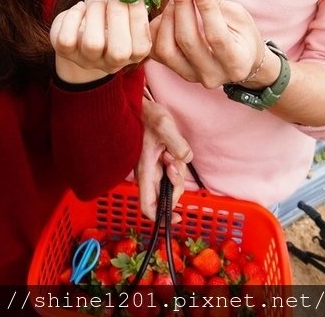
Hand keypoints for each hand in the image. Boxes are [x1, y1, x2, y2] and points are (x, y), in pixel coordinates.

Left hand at [50, 0, 151, 82]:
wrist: (81, 26)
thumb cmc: (109, 15)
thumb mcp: (124, 10)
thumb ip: (133, 2)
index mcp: (132, 55)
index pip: (142, 47)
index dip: (139, 19)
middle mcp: (111, 63)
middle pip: (119, 51)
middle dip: (118, 16)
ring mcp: (87, 59)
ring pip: (92, 43)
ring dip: (96, 13)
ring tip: (98, 0)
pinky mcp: (65, 52)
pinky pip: (66, 39)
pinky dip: (73, 16)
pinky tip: (80, 7)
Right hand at [136, 99, 190, 220]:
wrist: (140, 106)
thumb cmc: (147, 115)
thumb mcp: (164, 126)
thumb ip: (177, 144)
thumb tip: (184, 159)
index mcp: (144, 170)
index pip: (147, 205)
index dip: (161, 218)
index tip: (177, 217)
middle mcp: (146, 174)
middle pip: (164, 197)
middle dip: (176, 185)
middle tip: (175, 162)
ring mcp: (151, 169)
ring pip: (170, 184)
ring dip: (177, 172)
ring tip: (171, 151)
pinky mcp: (157, 163)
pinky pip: (171, 174)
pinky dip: (176, 166)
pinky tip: (171, 150)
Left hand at [150, 0, 262, 87]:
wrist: (238, 60)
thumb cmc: (242, 36)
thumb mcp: (238, 17)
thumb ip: (217, 2)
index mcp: (236, 63)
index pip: (216, 35)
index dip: (205, 6)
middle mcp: (211, 75)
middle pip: (187, 39)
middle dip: (182, 4)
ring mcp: (190, 75)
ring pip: (166, 48)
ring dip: (168, 16)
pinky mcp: (173, 70)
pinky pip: (155, 49)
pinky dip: (158, 27)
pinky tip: (168, 11)